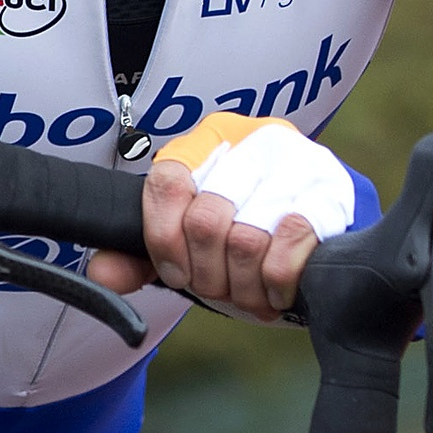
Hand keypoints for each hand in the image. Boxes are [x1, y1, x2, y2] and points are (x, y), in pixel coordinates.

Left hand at [89, 114, 358, 321]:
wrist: (321, 235)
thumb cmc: (245, 232)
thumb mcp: (188, 240)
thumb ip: (139, 254)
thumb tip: (101, 273)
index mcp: (208, 139)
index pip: (167, 181)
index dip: (164, 240)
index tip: (176, 273)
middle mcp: (253, 140)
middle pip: (205, 220)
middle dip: (207, 273)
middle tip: (217, 288)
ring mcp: (298, 163)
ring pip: (246, 238)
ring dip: (241, 285)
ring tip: (246, 293)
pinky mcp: (331, 194)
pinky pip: (289, 244)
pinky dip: (275, 282)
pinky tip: (275, 292)